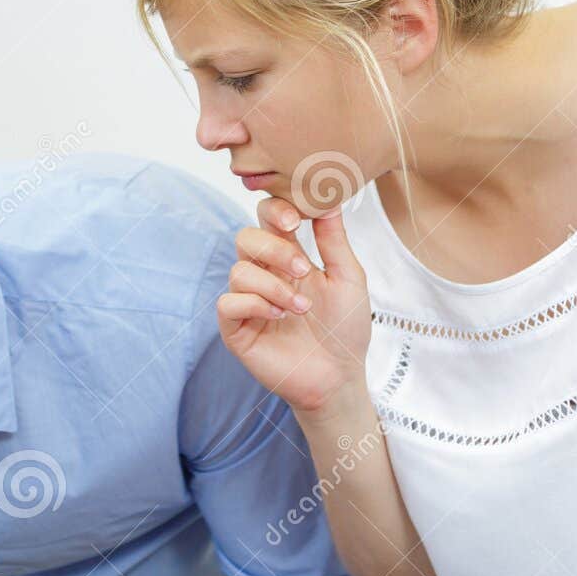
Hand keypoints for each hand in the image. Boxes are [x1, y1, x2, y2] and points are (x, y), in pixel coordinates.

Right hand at [217, 196, 372, 415]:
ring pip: (239, 271)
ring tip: (301, 307)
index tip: (295, 220)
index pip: (266, 219)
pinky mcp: (236, 329)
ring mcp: (248, 301)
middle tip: (302, 269)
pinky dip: (254, 304)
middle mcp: (264, 274)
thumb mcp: (348, 277)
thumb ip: (334, 239)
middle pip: (245, 237)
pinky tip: (279, 316)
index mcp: (288, 257)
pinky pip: (228, 303)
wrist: (339, 376)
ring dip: (273, 285)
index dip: (274, 211)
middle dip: (273, 248)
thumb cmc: (345, 328)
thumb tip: (328, 199)